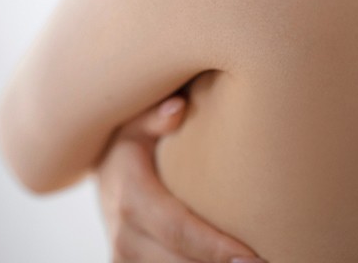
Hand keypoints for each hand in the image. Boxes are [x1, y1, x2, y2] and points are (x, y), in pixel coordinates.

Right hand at [94, 95, 266, 262]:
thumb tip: (177, 108)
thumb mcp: (137, 123)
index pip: (176, 228)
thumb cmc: (133, 145)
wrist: (106, 178)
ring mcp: (125, 261)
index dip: (213, 246)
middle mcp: (124, 237)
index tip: (251, 256)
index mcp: (130, 196)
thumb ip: (155, 116)